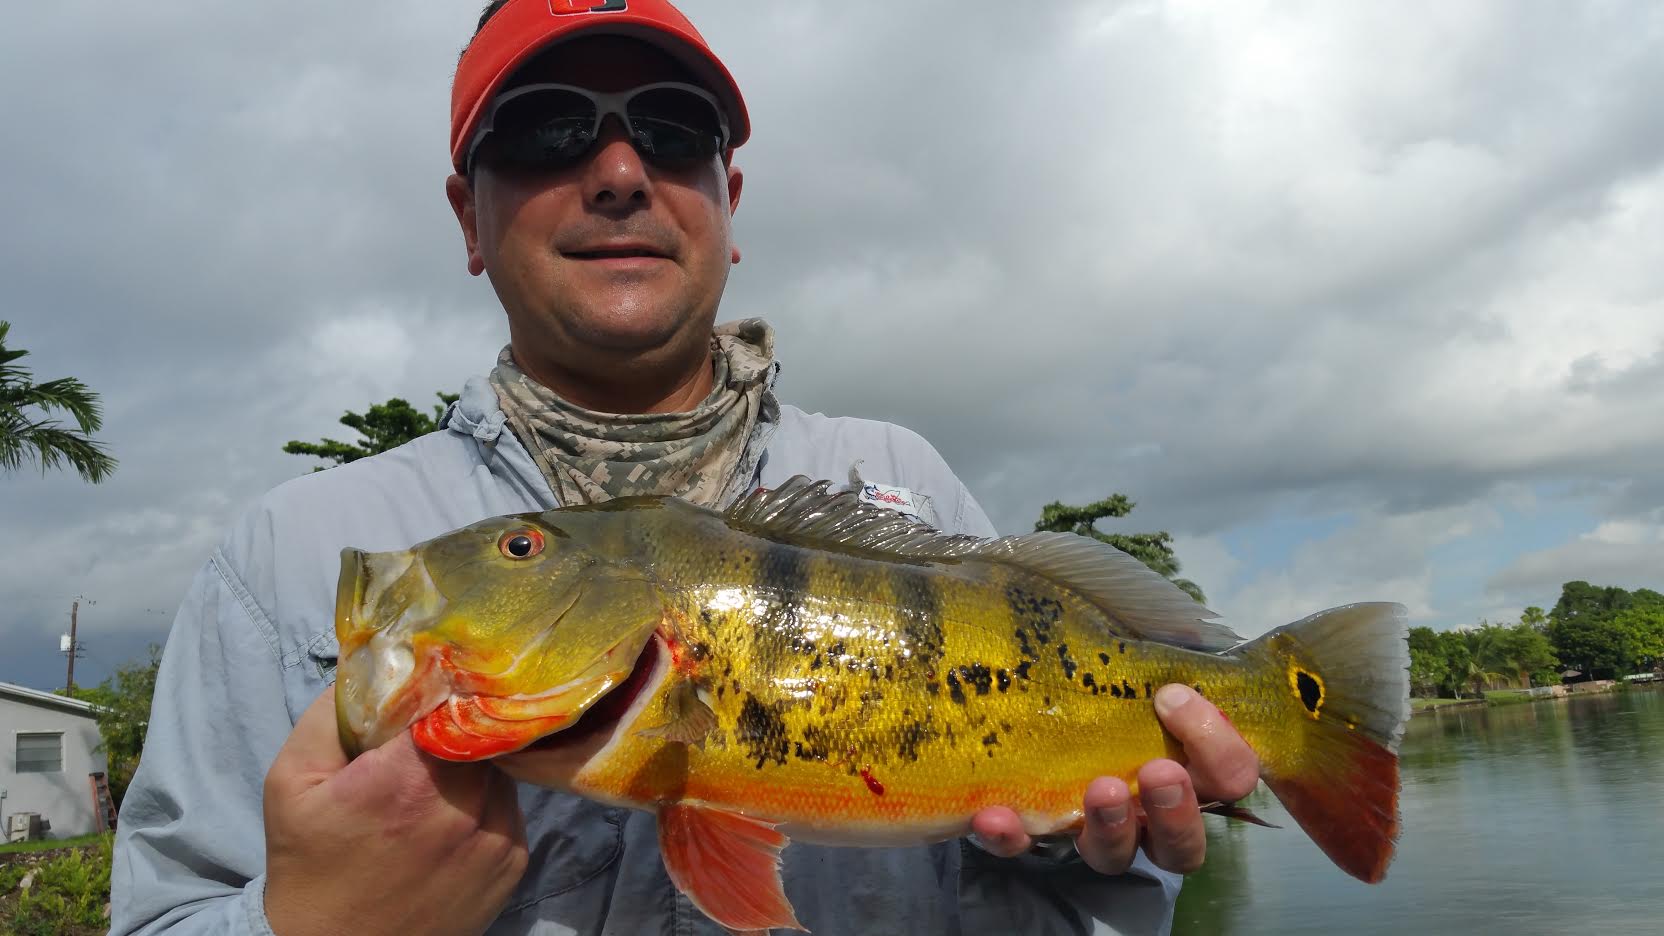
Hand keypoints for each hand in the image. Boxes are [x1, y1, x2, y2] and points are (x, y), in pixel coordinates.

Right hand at [263, 687, 529, 935]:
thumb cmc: (308, 865)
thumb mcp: (292, 781)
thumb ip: (330, 712)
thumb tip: (376, 662)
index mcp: (408, 780)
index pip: (451, 700)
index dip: (442, 685)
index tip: (429, 682)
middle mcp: (465, 806)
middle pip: (480, 731)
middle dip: (456, 723)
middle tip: (426, 733)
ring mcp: (496, 837)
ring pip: (501, 766)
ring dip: (474, 762)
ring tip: (434, 781)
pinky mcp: (513, 863)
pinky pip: (510, 805)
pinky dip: (487, 800)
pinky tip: (449, 817)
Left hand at [970, 683, 1258, 875]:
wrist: (1033, 715)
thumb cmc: (1107, 690)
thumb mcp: (1139, 669)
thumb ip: (1161, 659)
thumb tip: (1183, 628)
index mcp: (1189, 775)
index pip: (1229, 777)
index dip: (1216, 744)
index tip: (1172, 695)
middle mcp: (1149, 818)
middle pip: (1183, 842)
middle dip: (1174, 808)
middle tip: (1158, 772)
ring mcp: (1095, 834)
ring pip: (1115, 854)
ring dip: (1111, 826)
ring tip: (1098, 790)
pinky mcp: (1037, 837)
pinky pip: (1026, 850)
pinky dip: (1011, 838)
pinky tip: (994, 816)